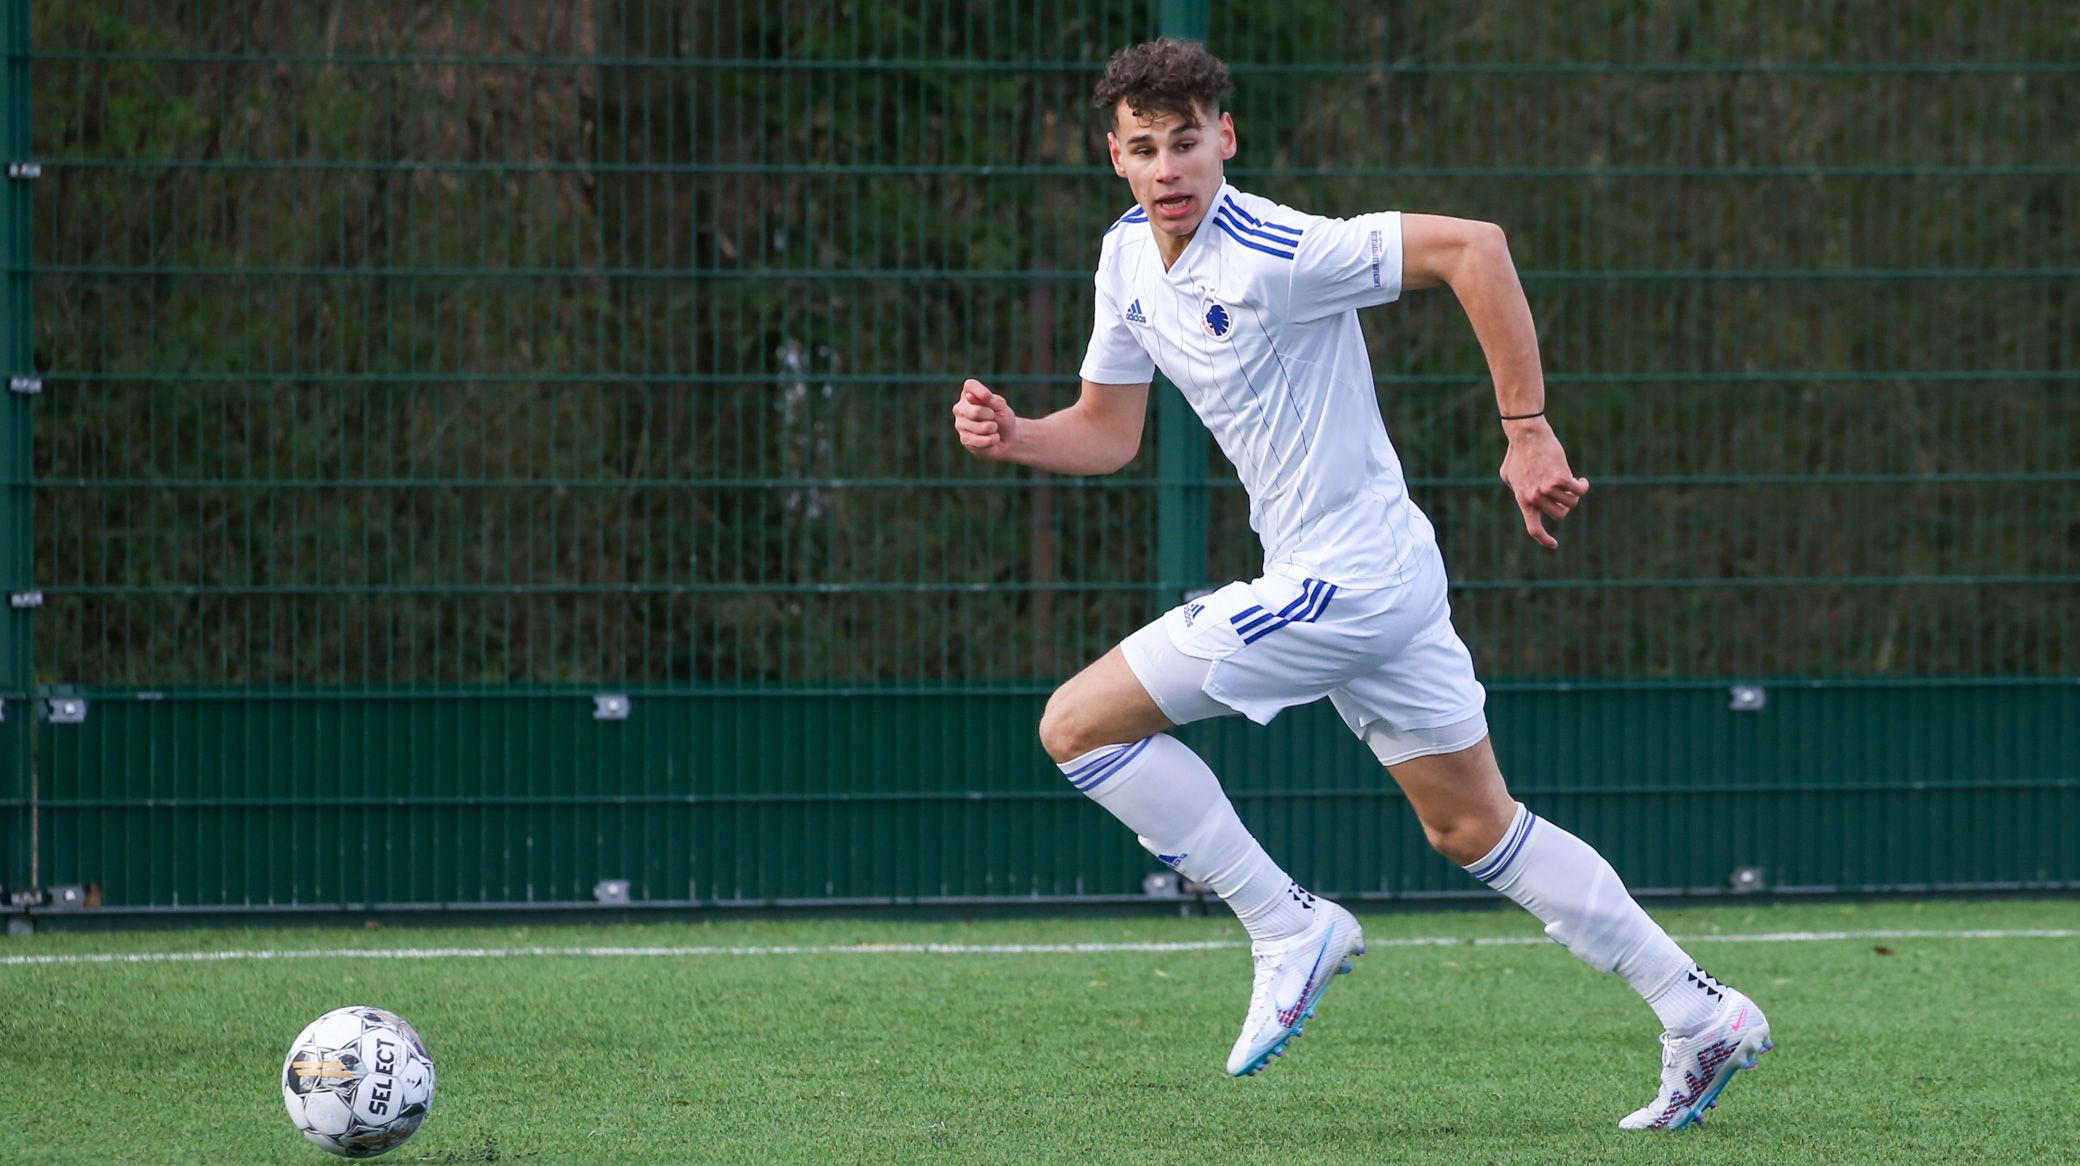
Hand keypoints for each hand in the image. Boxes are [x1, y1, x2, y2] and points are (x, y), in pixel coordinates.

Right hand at [951, 378, 1017, 458]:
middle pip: (976, 411)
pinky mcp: (964, 439)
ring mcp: (960, 424)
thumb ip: (989, 400)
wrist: (1007, 438)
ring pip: (980, 428)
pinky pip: (980, 441)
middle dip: (991, 416)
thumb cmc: (1003, 417)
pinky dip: (992, 440)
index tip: (990, 398)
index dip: (982, 392)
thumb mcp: (1001, 406)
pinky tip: (991, 438)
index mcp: (968, 394)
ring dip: (992, 429)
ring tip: (993, 428)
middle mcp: (960, 408)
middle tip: (993, 417)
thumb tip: (970, 397)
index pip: (970, 386)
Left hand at [1498, 419, 1589, 549]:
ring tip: (1572, 482)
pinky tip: (1582, 481)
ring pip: (1571, 503)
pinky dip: (1583, 486)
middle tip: (1564, 492)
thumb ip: (1518, 490)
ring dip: (1574, 494)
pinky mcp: (1561, 478)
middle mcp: (1535, 497)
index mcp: (1522, 499)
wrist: (1526, 435)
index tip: (1554, 544)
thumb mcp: (1509, 475)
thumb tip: (1528, 497)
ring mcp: (1548, 489)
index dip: (1544, 539)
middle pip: (1560, 514)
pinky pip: (1579, 491)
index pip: (1533, 528)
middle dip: (1565, 505)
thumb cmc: (1517, 452)